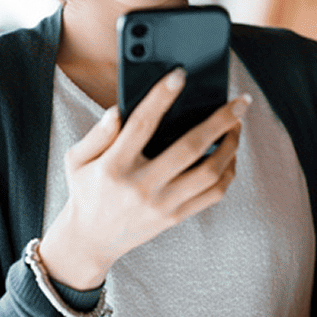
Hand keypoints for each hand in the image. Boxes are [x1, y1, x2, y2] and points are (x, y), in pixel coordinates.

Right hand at [38, 68, 249, 289]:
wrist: (91, 240)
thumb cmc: (86, 190)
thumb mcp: (76, 159)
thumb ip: (97, 134)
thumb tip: (118, 111)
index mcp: (114, 166)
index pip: (141, 124)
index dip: (161, 96)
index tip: (180, 75)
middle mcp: (141, 186)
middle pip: (190, 148)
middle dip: (220, 121)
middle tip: (239, 101)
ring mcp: (162, 204)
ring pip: (210, 172)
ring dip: (231, 146)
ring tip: (236, 125)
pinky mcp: (175, 217)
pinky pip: (213, 194)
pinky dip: (228, 172)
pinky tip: (230, 154)